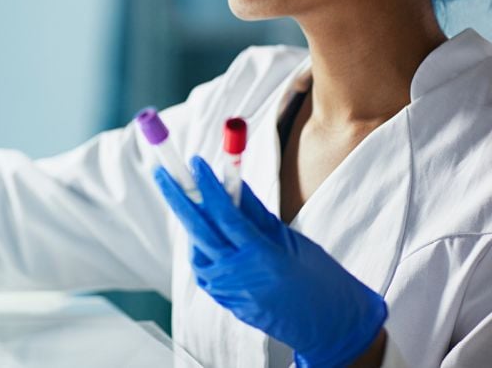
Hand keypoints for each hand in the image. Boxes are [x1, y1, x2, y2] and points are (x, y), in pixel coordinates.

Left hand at [154, 156, 386, 367]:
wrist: (330, 328)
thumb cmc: (320, 279)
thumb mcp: (291, 240)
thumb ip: (257, 213)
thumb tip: (231, 180)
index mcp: (263, 257)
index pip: (226, 216)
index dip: (208, 187)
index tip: (195, 162)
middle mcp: (240, 276)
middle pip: (198, 230)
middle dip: (176, 198)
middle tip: (161, 172)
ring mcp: (229, 292)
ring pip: (197, 249)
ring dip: (190, 221)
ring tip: (188, 198)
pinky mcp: (225, 302)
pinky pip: (204, 267)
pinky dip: (201, 245)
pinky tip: (207, 231)